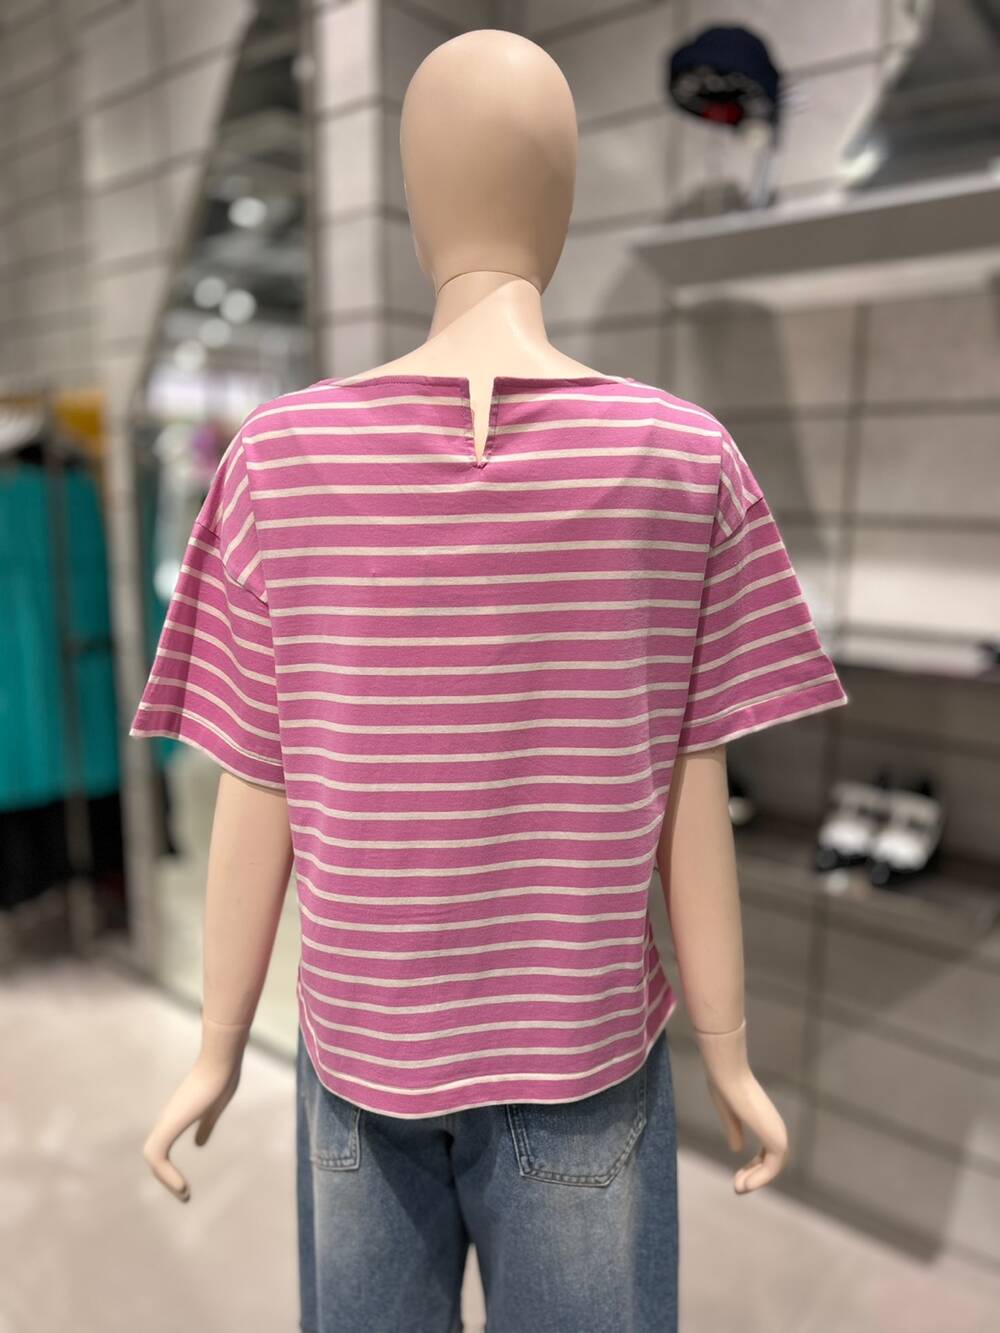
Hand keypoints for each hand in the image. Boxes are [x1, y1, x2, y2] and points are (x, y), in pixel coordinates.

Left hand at [141, 1020, 250, 1201]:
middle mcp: (168, 1119)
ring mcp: (168, 1120)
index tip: (185, 1184)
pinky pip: (156, 1155)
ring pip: (152, 1156)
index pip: (162, 1146)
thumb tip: (198, 1144)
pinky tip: (182, 1185)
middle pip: (154, 1154)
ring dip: (165, 1179)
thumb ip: (206, 1126)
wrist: (221, 1060)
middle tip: (184, 1194)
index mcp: (178, 1116)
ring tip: (184, 1193)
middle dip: (165, 1177)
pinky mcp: (171, 1123)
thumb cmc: (222, 1077)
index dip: (168, 1167)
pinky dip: (165, 1174)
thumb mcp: (215, 1108)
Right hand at [694, 1019, 788, 1193]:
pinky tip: (744, 1185)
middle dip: (754, 1176)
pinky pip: (772, 1167)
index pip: (766, 1151)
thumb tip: (737, 1149)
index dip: (753, 1167)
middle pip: (771, 1162)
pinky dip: (759, 1179)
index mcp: (764, 1120)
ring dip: (756, 1180)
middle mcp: (774, 1127)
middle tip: (736, 1188)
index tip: (736, 1178)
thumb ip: (734, 1129)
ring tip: (737, 1188)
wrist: (727, 1075)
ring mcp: (777, 1132)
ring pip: (773, 1167)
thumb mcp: (728, 1113)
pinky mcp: (775, 1138)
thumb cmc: (724, 1087)